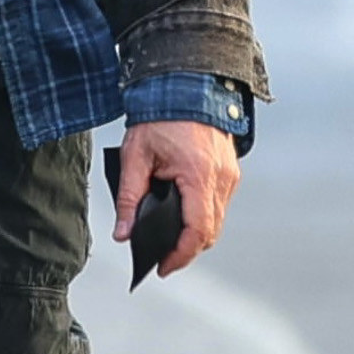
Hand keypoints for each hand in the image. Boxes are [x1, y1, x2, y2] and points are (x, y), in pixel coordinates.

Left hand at [111, 117, 238, 280]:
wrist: (184, 85)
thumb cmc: (159, 117)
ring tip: (171, 241)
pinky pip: (220, 204)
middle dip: (188, 250)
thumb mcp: (135, 157)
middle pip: (211, 231)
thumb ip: (129, 199)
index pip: (197, 230)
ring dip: (197, 234)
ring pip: (218, 219)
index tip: (164, 267)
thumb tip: (123, 232)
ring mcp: (229, 174)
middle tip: (164, 260)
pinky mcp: (230, 170)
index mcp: (198, 175)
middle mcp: (220, 177)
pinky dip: (204, 216)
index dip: (181, 254)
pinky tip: (184, 217)